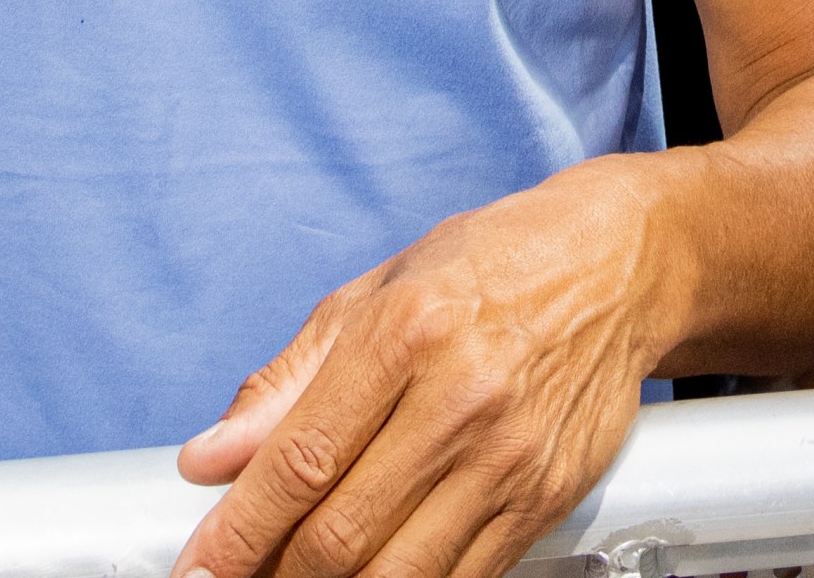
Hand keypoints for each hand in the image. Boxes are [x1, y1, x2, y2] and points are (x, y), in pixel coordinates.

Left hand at [171, 167, 667, 577]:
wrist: (617, 266)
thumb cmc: (489, 267)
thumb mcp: (378, 291)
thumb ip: (288, 379)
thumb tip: (209, 457)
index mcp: (408, 331)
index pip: (302, 459)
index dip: (237, 531)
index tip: (196, 568)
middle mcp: (461, 399)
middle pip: (342, 533)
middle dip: (271, 576)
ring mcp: (508, 459)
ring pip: (397, 575)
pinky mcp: (543, 500)